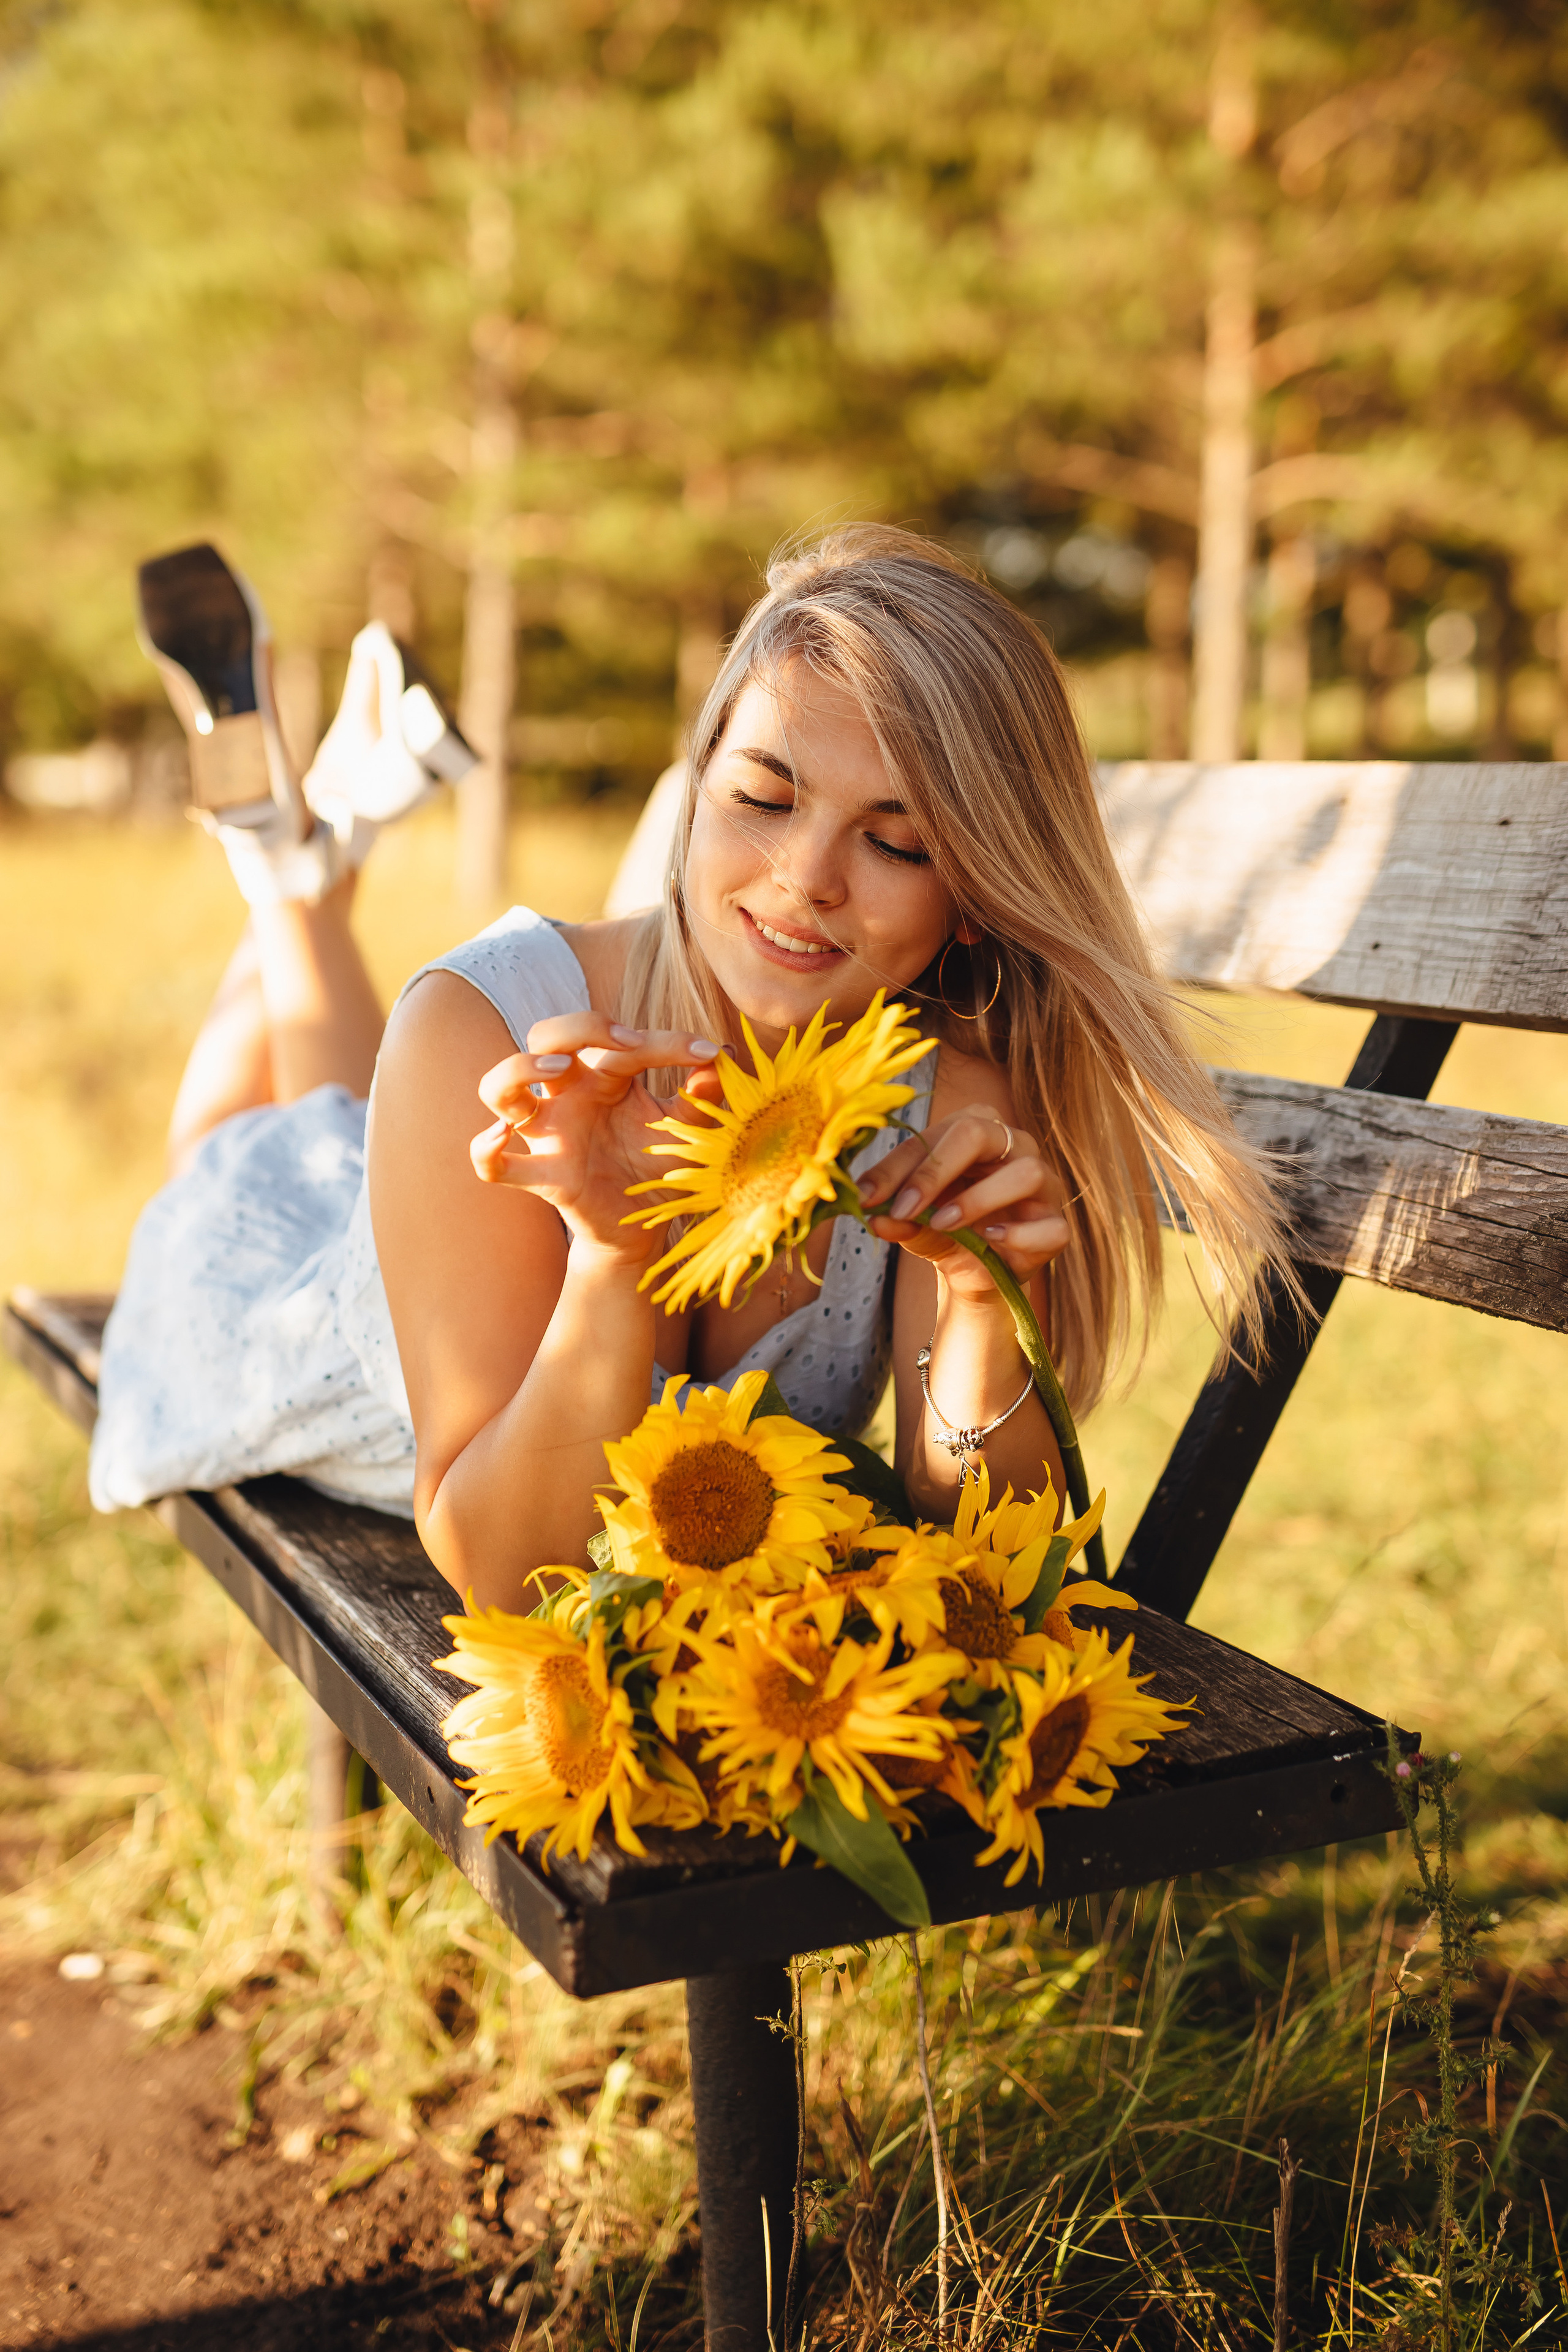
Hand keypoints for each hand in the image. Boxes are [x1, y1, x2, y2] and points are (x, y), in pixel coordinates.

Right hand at [470, 1014, 724, 1270]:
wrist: (646, 1225)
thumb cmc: (659, 1165)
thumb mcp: (688, 1130)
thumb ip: (702, 1098)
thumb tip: (721, 1059)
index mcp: (604, 1076)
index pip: (619, 1040)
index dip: (664, 1040)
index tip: (707, 1053)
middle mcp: (569, 1097)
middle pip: (543, 1037)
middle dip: (573, 1027)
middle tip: (624, 1043)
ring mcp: (549, 1135)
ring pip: (499, 1088)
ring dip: (518, 1070)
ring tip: (556, 1071)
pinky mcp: (543, 1177)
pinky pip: (493, 1166)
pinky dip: (486, 1151)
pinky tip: (501, 1138)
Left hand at [857, 1105, 1069, 1298]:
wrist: (980, 1273)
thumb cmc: (948, 1231)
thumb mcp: (915, 1223)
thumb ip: (899, 1218)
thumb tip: (875, 1218)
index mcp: (974, 1129)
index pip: (931, 1135)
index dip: (893, 1168)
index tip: (864, 1198)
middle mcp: (1013, 1146)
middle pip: (979, 1132)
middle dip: (934, 1171)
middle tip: (902, 1207)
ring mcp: (1044, 1184)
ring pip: (1026, 1172)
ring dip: (979, 1199)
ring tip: (943, 1224)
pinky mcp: (1057, 1226)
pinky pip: (1051, 1226)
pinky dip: (1018, 1235)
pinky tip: (990, 1241)